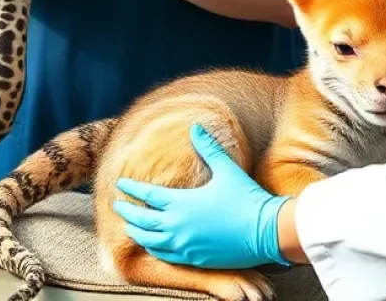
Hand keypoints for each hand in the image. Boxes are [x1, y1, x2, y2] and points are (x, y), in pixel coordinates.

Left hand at [113, 124, 289, 269]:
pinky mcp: (197, 260)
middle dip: (127, 213)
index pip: (147, 196)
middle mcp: (179, 226)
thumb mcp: (226, 169)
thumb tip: (196, 126)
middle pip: (143, 221)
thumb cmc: (246, 198)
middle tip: (117, 205)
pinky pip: (168, 257)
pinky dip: (156, 250)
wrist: (268, 232)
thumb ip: (208, 147)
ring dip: (138, 233)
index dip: (132, 189)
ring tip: (130, 228)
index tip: (120, 183)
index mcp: (182, 203)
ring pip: (152, 243)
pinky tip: (154, 246)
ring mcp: (187, 246)